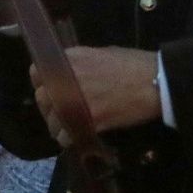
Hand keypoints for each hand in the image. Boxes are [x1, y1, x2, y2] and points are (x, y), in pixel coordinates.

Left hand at [31, 46, 161, 142]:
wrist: (156, 82)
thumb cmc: (134, 65)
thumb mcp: (102, 53)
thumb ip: (80, 63)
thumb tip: (68, 72)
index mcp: (71, 59)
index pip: (36, 74)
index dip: (42, 84)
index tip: (50, 90)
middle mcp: (67, 79)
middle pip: (42, 100)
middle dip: (50, 108)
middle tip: (62, 113)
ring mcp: (76, 101)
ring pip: (52, 121)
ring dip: (59, 126)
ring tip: (70, 127)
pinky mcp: (88, 121)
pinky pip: (65, 136)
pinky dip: (70, 139)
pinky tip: (78, 136)